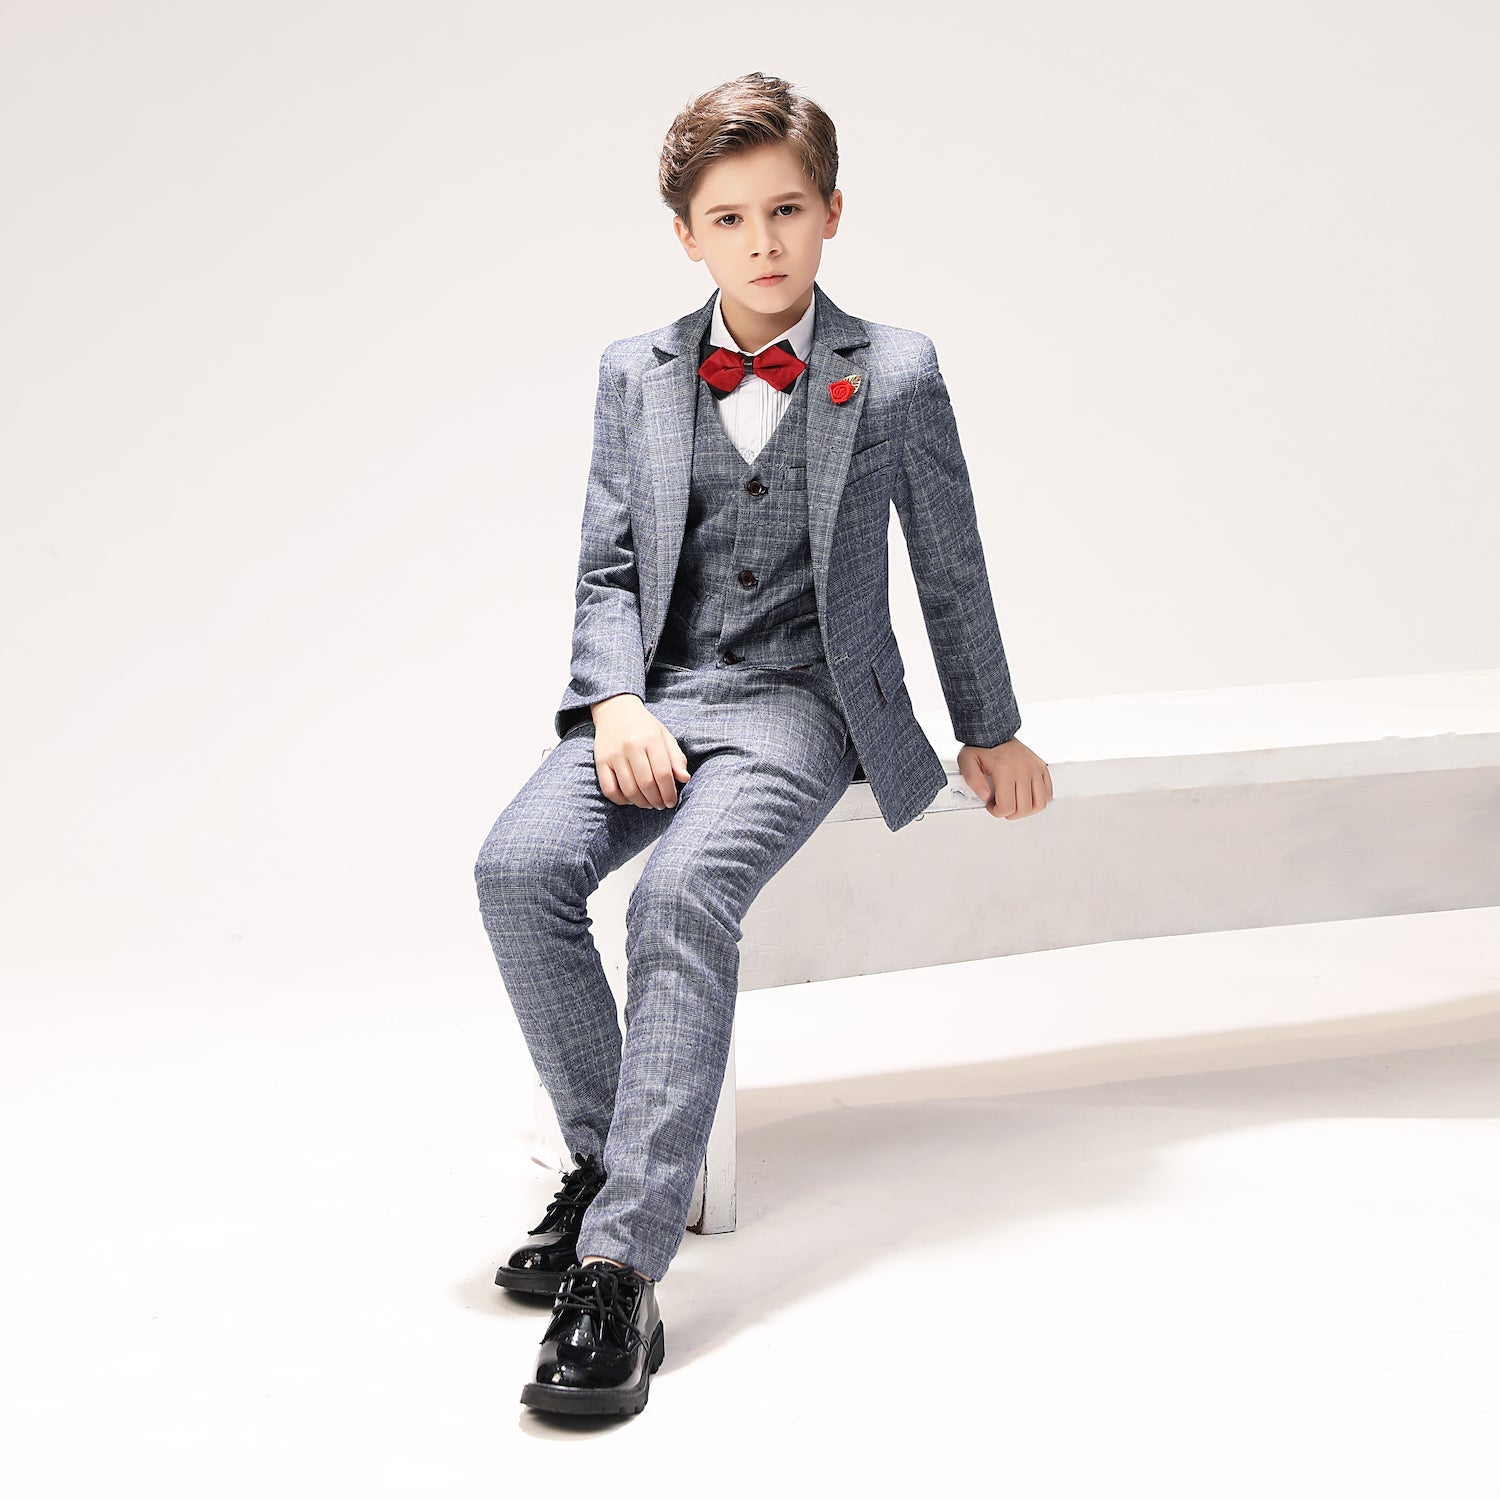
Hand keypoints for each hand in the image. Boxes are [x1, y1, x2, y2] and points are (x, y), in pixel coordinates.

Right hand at [590, 694, 691, 808]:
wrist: (615, 709)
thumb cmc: (644, 726)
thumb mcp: (664, 736)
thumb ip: (676, 757)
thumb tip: (685, 778)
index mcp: (651, 739)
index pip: (663, 773)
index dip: (669, 793)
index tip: (671, 802)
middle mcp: (632, 746)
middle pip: (646, 784)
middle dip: (656, 800)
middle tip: (660, 805)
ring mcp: (614, 754)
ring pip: (629, 790)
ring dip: (641, 803)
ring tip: (648, 803)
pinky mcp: (600, 761)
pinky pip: (609, 789)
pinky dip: (621, 800)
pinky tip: (630, 799)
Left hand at [957, 737, 1051, 819]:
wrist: (996, 732)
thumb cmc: (981, 747)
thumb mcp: (966, 760)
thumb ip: (971, 779)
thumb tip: (984, 795)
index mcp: (1005, 769)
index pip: (1007, 806)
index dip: (996, 812)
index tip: (990, 805)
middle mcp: (1023, 769)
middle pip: (1023, 809)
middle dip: (1010, 813)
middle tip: (1001, 805)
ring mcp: (1035, 769)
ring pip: (1039, 804)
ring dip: (1026, 811)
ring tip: (1015, 804)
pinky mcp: (1042, 768)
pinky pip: (1048, 794)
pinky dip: (1039, 801)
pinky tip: (1026, 797)